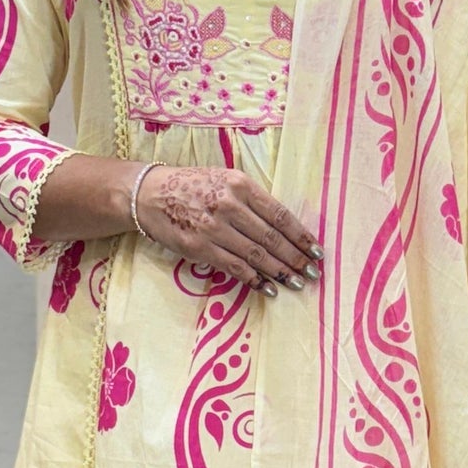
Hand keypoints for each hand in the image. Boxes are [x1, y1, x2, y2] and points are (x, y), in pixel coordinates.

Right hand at [135, 165, 319, 293]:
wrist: (151, 194)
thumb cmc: (194, 186)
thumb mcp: (226, 180)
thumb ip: (253, 200)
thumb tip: (284, 227)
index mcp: (240, 185)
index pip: (280, 215)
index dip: (301, 236)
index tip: (317, 251)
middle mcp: (228, 206)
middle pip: (271, 238)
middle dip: (296, 258)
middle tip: (314, 273)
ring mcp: (213, 229)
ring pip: (255, 255)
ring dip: (280, 272)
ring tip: (297, 284)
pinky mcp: (199, 248)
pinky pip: (234, 268)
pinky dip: (254, 280)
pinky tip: (269, 288)